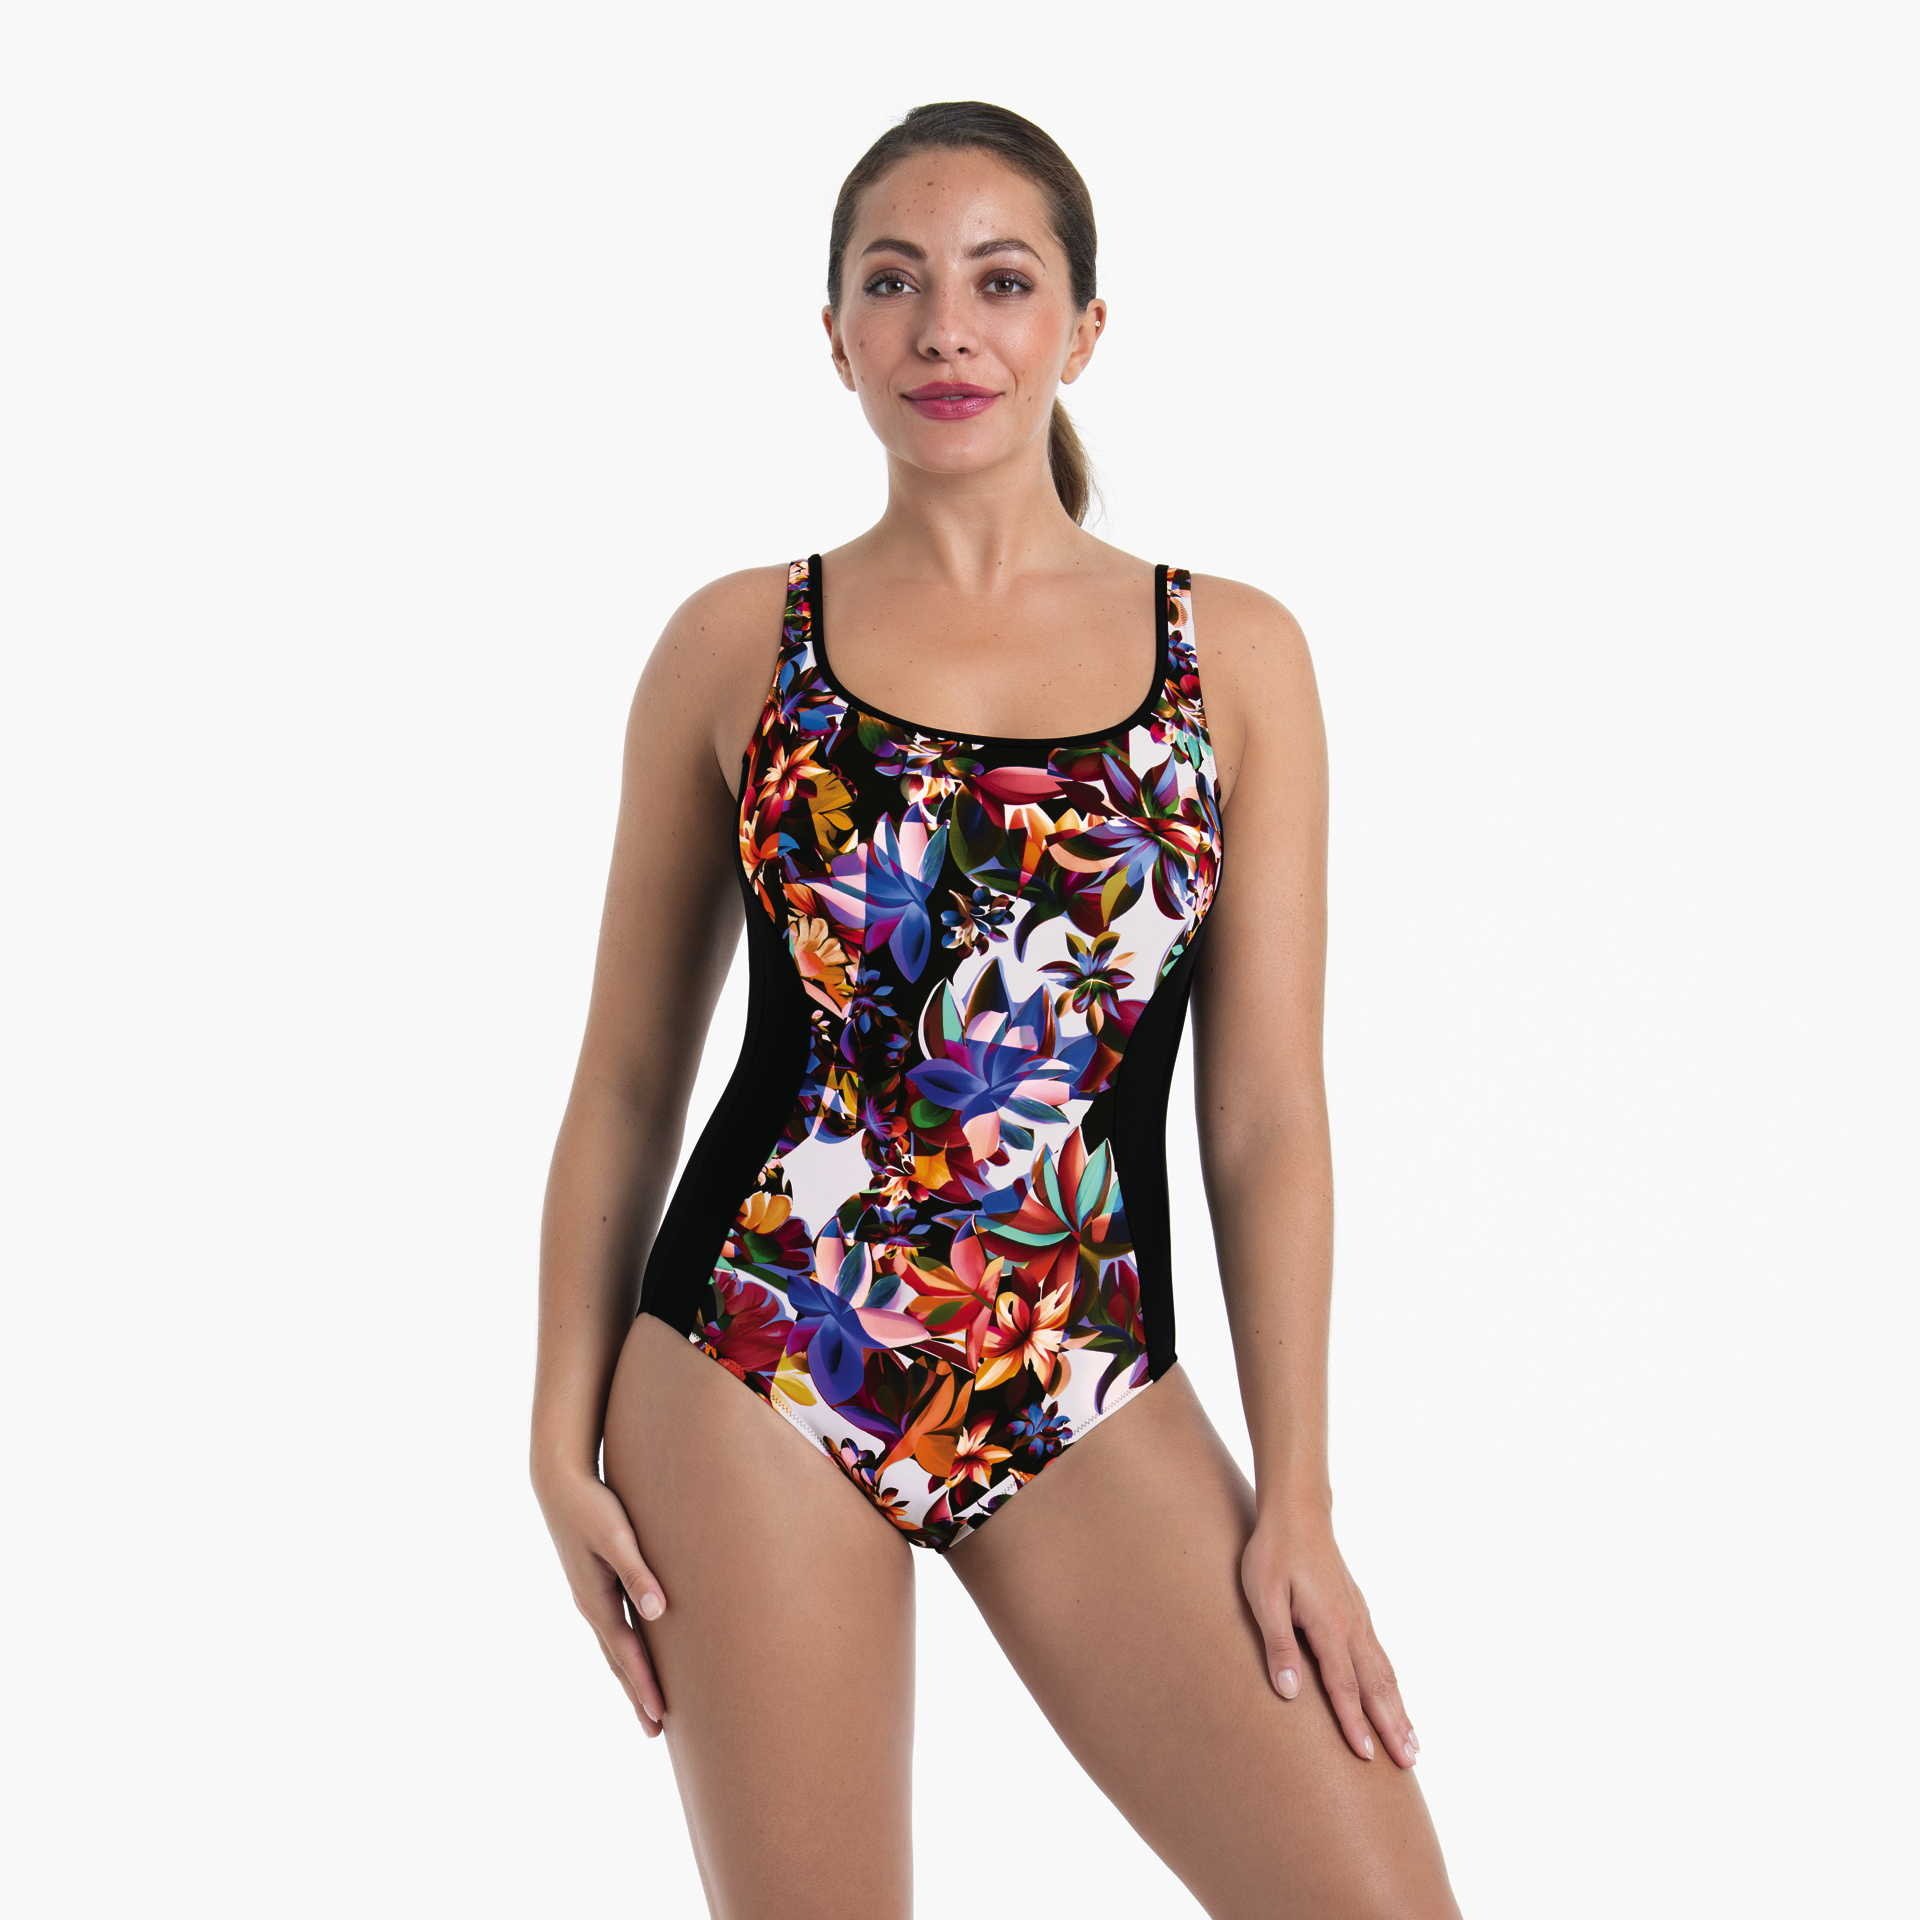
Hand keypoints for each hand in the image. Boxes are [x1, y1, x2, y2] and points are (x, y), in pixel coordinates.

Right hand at [534, 1464, 670, 1736]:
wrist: (559, 1482)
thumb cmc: (592, 1506)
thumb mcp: (617, 1537)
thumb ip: (637, 1573)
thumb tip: (658, 1612)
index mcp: (597, 1600)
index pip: (627, 1653)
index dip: (644, 1685)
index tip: (659, 1716)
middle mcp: (592, 1606)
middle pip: (618, 1660)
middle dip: (636, 1693)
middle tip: (654, 1730)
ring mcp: (591, 1597)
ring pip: (613, 1647)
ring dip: (630, 1676)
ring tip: (647, 1703)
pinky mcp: (594, 1584)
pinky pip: (613, 1628)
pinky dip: (625, 1651)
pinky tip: (634, 1653)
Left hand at [1240, 1500, 1419, 1768]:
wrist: (1297, 1512)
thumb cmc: (1273, 1553)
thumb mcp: (1264, 1596)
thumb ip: (1279, 1643)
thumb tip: (1289, 1692)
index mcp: (1329, 1626)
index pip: (1343, 1685)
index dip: (1354, 1723)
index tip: (1368, 1758)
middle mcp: (1351, 1626)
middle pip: (1375, 1685)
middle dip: (1391, 1726)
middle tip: (1409, 1764)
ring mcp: (1358, 1617)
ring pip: (1384, 1672)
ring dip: (1398, 1710)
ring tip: (1413, 1744)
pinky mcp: (1357, 1610)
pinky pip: (1380, 1655)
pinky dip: (1392, 1683)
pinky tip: (1395, 1695)